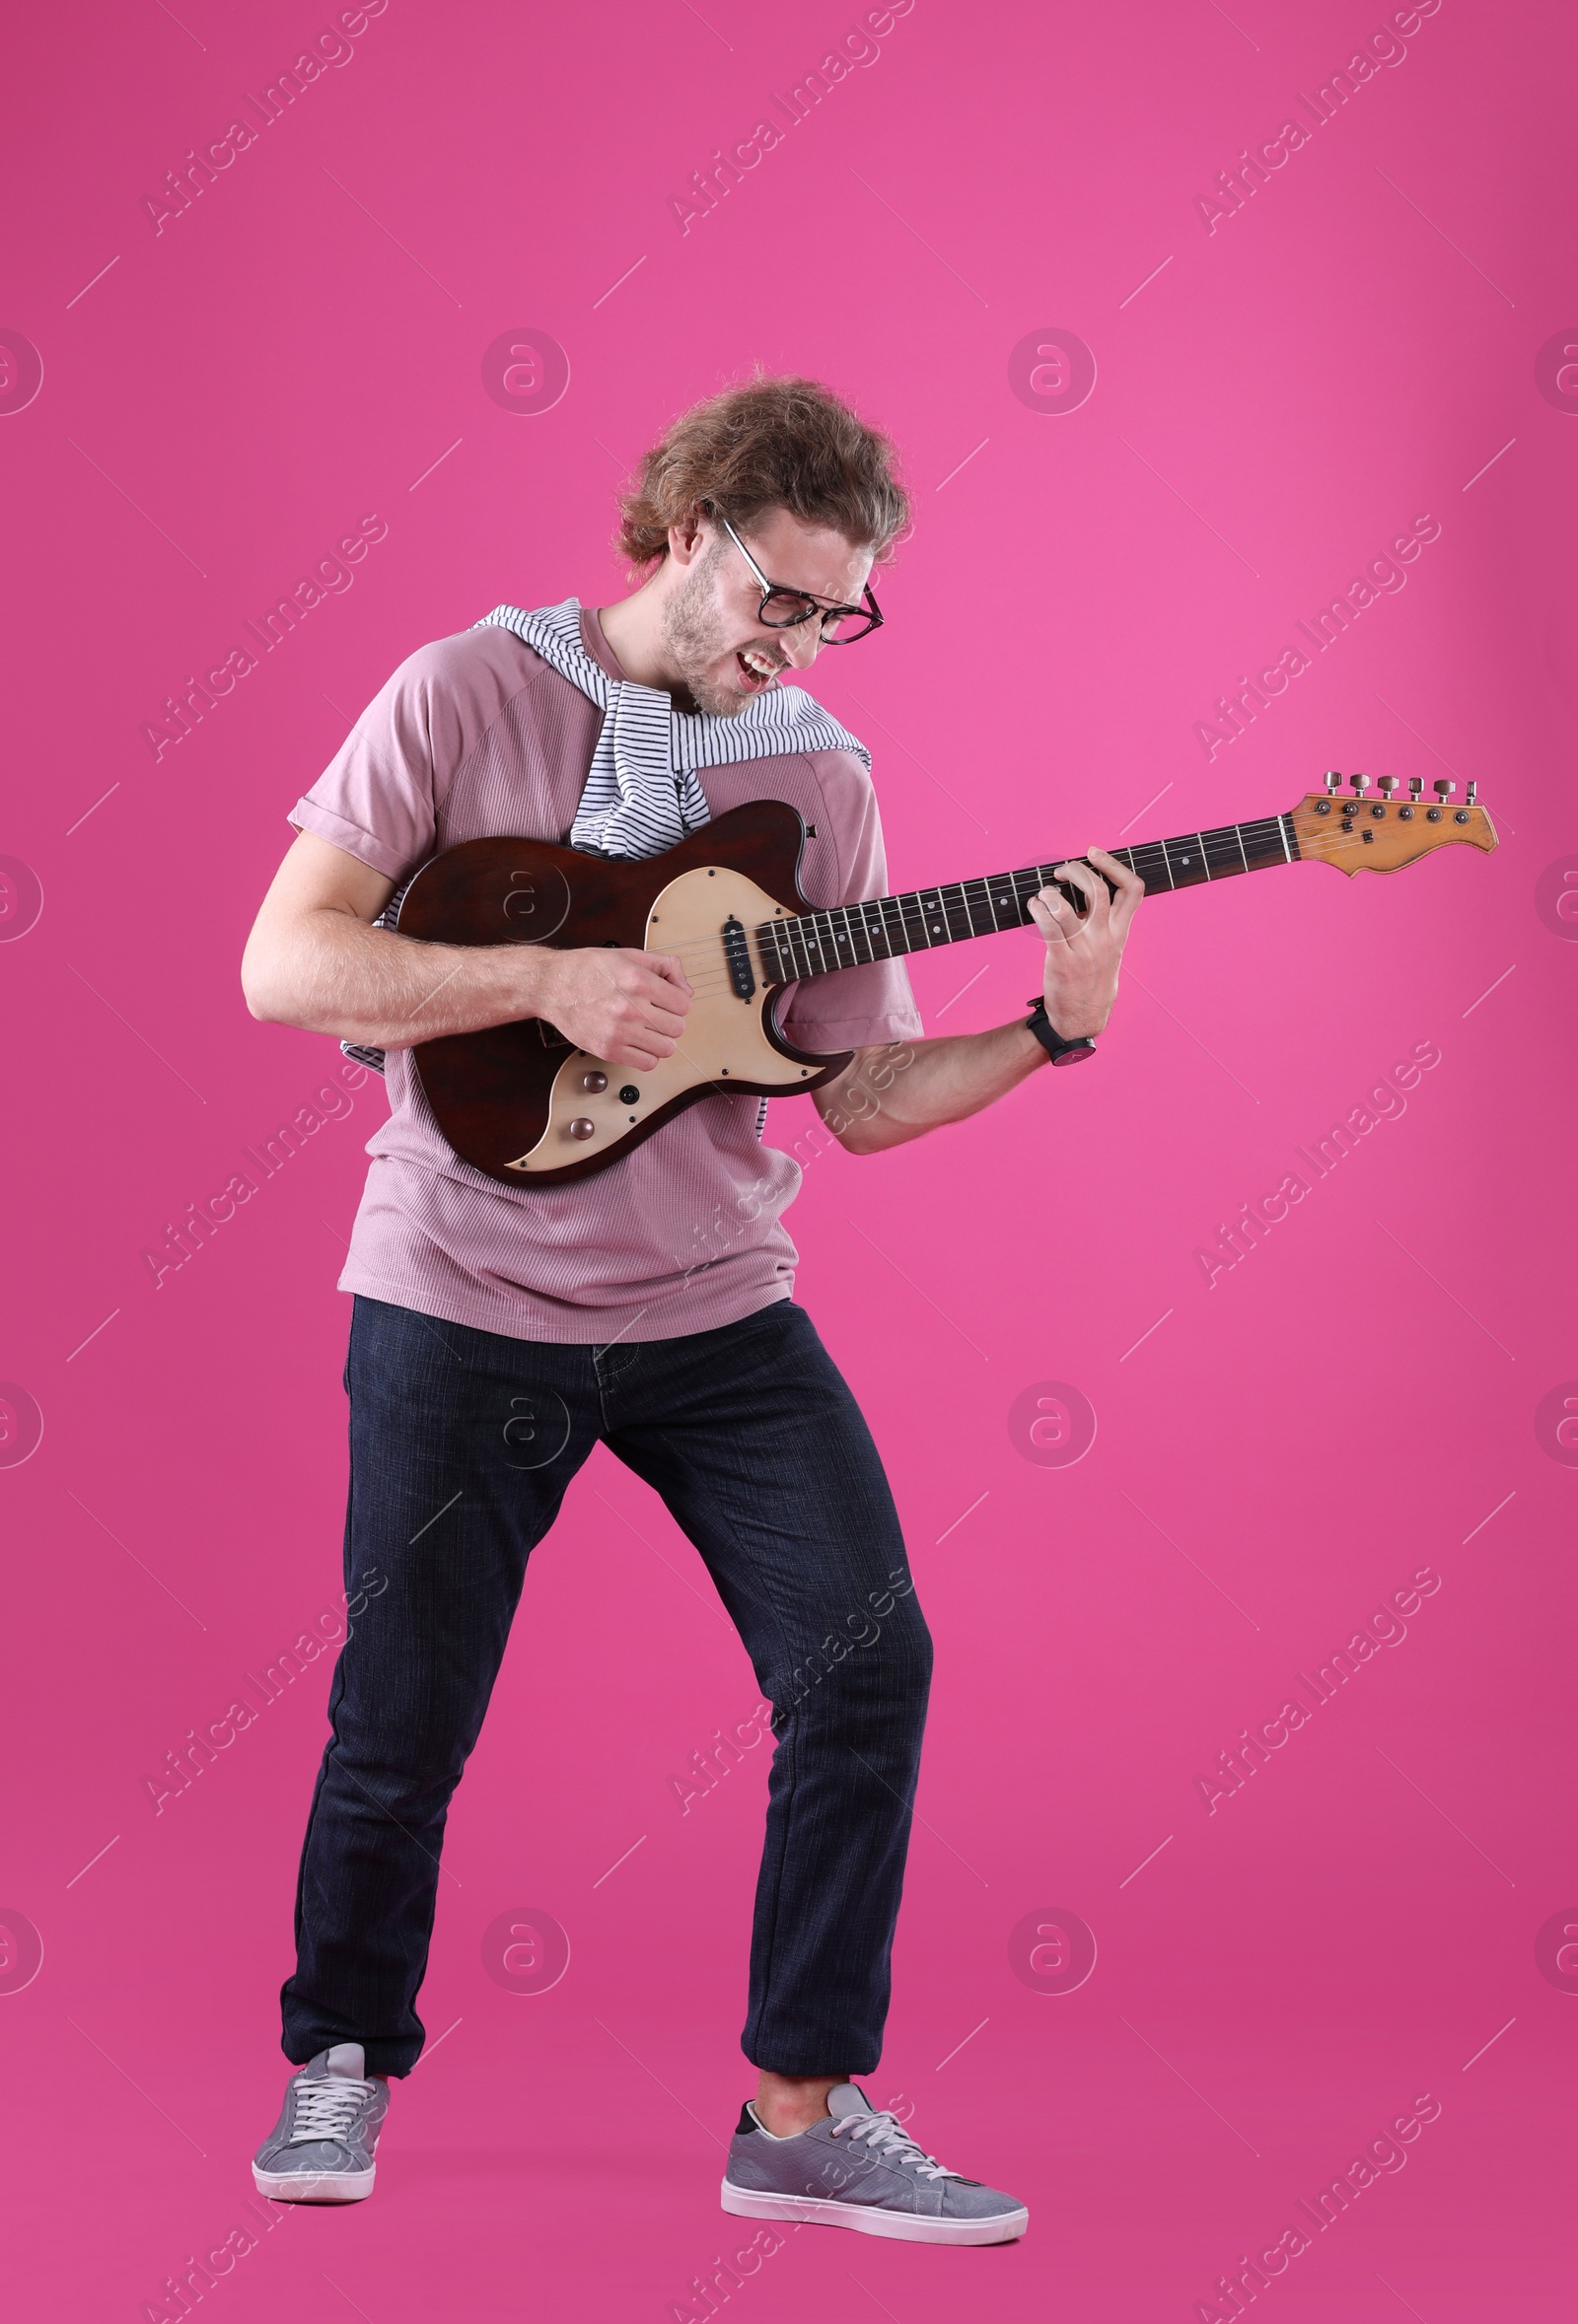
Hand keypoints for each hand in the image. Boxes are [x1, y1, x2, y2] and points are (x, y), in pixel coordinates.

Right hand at [531, 945, 691, 1070]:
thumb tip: (687, 991)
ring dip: (661, 1039)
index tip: (668, 1001)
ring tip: (648, 1030)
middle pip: (678, 1027)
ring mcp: (620, 1032)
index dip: (678, 1002)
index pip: (683, 1003)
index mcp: (638, 981)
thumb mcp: (630, 955)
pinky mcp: (609, 1050)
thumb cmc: (588, 969)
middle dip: (671, 1020)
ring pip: (667, 1048)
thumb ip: (665, 967)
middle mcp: (630, 1008)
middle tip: (656, 1014)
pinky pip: (647, 1063)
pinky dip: (647, 1055)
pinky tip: (638, 1042)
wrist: (553, 985)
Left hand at [1026, 846, 1142, 1038]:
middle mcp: (1105, 938)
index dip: (1115, 865)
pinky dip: (1037, 909)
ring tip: (1043, 895)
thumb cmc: (1093, 982)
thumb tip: (1092, 895)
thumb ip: (1109, 926)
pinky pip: (1048, 926)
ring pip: (1066, 907)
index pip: (1133, 890)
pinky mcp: (1061, 961)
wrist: (1082, 1020)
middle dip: (1076, 870)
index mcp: (1121, 933)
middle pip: (1098, 889)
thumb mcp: (1112, 952)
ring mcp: (1083, 950)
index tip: (1094, 854)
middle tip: (1061, 872)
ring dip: (1049, 893)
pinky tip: (1034, 907)